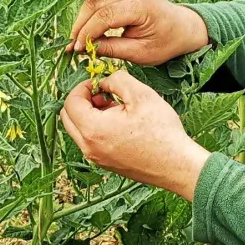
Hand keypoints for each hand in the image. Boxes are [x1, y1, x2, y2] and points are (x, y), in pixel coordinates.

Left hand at [59, 70, 211, 201]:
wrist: (177, 164)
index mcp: (93, 129)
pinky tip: (121, 123)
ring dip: (89, 115)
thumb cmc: (161, 131)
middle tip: (104, 94)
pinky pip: (90, 142)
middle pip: (67, 118)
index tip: (99, 83)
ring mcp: (96, 158)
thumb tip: (105, 82)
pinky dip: (97, 128)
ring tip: (115, 108)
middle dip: (82, 101)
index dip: (83, 86)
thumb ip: (117, 80)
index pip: (71, 102)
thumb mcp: (141, 94)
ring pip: (78, 130)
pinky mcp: (105, 164)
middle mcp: (88, 147)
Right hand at [68, 0, 209, 65]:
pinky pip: (100, 0)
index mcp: (140, 5)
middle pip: (94, 4)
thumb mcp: (140, 53)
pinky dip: (92, 15)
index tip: (76, 49)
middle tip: (72, 46)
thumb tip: (86, 48)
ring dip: (83, 20)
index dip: (86, 33)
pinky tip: (89, 31)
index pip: (104, 16)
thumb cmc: (166, 42)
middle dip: (80, 26)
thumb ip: (112, 49)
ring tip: (78, 41)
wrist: (183, 27)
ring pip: (94, 1)